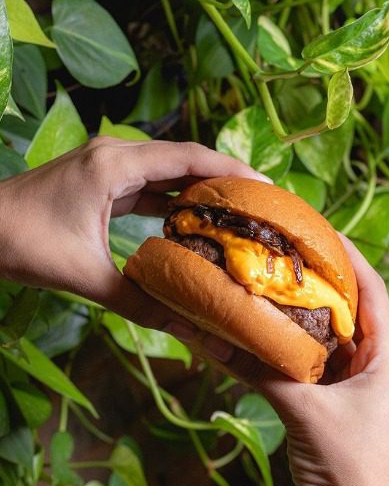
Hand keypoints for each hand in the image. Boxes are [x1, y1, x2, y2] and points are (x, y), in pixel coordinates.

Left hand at [0, 137, 269, 336]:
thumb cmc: (24, 244)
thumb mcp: (86, 277)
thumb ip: (139, 302)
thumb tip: (186, 330)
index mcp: (115, 166)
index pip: (187, 158)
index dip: (230, 170)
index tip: (266, 187)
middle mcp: (115, 155)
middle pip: (182, 158)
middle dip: (222, 178)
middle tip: (259, 201)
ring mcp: (107, 165)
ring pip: (166, 170)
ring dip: (198, 186)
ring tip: (235, 208)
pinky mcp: (101, 179)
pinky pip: (148, 183)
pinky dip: (173, 197)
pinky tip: (192, 216)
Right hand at [198, 236, 388, 485]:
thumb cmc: (348, 466)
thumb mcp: (307, 411)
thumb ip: (262, 372)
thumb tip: (214, 339)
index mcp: (387, 358)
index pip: (372, 289)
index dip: (348, 256)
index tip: (318, 230)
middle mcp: (373, 365)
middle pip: (346, 309)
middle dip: (315, 282)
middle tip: (282, 254)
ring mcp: (350, 385)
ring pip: (322, 337)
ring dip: (295, 316)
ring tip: (267, 286)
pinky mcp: (329, 403)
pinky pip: (305, 365)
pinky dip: (282, 350)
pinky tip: (259, 334)